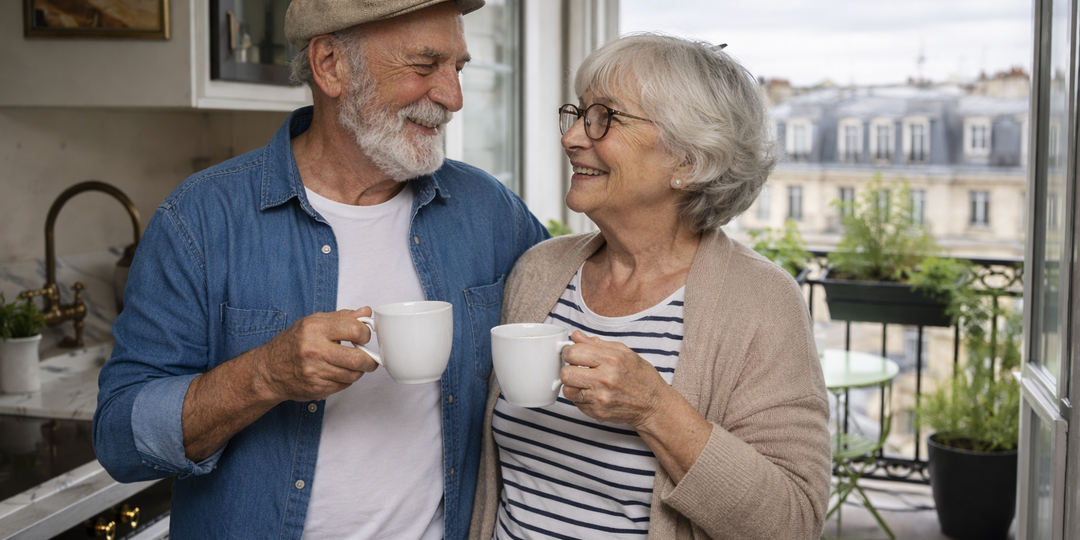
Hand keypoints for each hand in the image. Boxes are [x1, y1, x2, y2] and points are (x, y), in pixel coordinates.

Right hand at [251, 307, 379, 402]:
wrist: (269, 370)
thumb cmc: (292, 344)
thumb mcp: (314, 322)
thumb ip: (342, 317)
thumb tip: (365, 311)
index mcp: (315, 328)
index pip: (354, 330)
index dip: (365, 334)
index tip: (364, 337)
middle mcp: (314, 350)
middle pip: (357, 358)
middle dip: (369, 360)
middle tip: (369, 358)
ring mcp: (314, 371)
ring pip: (352, 375)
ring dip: (357, 371)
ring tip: (351, 365)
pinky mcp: (316, 388)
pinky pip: (343, 386)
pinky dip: (345, 381)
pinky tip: (336, 373)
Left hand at [560, 330, 672, 426]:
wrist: (653, 405)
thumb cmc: (641, 377)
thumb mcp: (625, 353)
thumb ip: (597, 344)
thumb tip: (576, 336)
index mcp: (611, 360)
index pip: (574, 352)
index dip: (569, 352)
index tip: (573, 354)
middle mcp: (604, 380)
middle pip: (566, 373)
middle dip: (568, 369)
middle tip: (577, 368)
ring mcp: (600, 398)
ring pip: (567, 390)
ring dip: (572, 385)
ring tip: (584, 382)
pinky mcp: (597, 412)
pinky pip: (576, 403)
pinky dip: (581, 398)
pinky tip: (592, 393)